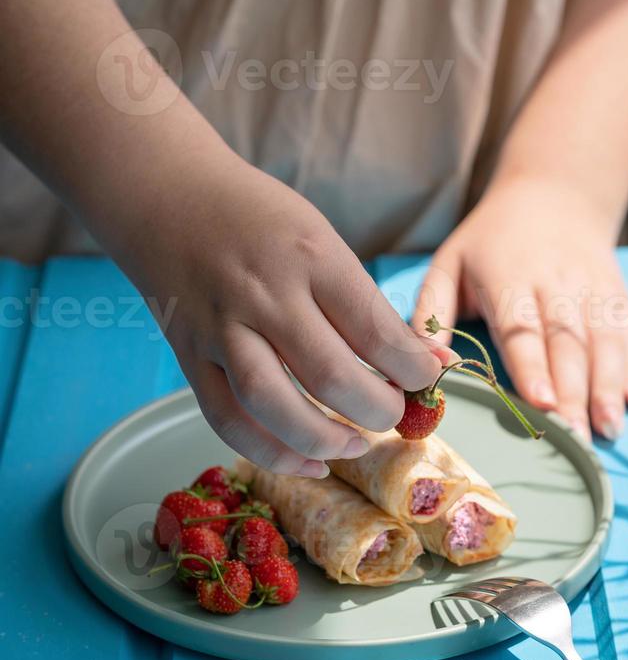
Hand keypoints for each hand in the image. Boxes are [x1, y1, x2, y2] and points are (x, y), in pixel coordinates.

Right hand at [130, 153, 445, 474]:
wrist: (165, 197)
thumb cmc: (256, 217)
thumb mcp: (320, 238)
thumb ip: (366, 303)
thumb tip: (429, 360)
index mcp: (309, 256)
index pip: (373, 329)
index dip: (412, 369)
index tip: (426, 379)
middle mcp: (264, 294)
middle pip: (330, 376)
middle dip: (378, 411)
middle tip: (394, 414)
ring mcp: (221, 329)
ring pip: (274, 407)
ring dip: (326, 440)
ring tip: (356, 444)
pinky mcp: (190, 358)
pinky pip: (228, 421)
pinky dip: (271, 454)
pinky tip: (307, 463)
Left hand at [413, 175, 627, 439]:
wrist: (553, 191)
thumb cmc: (488, 240)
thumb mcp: (447, 265)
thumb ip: (430, 317)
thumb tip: (428, 366)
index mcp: (508, 278)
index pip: (521, 327)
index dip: (532, 365)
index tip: (539, 401)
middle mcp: (554, 283)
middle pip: (567, 342)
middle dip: (572, 391)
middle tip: (573, 436)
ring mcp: (590, 287)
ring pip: (602, 339)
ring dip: (607, 385)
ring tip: (606, 427)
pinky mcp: (615, 292)